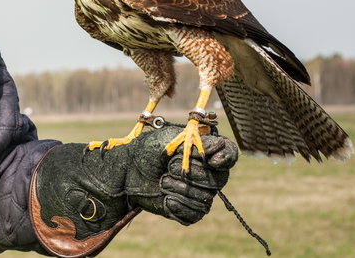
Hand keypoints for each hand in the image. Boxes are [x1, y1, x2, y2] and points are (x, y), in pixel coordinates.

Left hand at [29, 124, 237, 256]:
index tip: (209, 158)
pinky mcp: (187, 210)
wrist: (124, 172)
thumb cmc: (145, 151)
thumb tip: (215, 151)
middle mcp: (206, 172)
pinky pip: (195, 214)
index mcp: (205, 150)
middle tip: (168, 167)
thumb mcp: (167, 139)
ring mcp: (198, 191)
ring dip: (180, 190)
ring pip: (205, 199)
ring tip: (161, 181)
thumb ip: (194, 142)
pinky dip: (178, 207)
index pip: (230, 153)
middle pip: (218, 179)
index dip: (225, 157)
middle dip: (191, 174)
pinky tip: (165, 198)